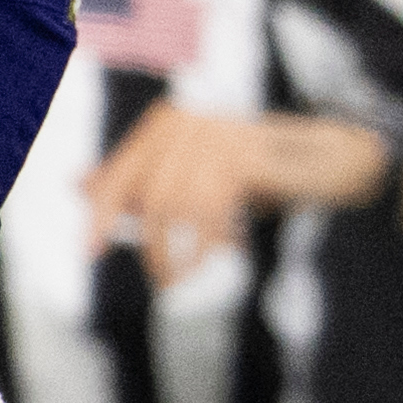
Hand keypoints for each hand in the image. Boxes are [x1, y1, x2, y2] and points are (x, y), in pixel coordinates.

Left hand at [81, 98, 394, 287]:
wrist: (326, 160)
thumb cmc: (254, 173)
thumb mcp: (191, 179)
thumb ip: (140, 181)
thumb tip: (76, 186)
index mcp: (165, 123)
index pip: (120, 173)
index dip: (99, 213)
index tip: (88, 253)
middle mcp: (184, 121)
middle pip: (144, 193)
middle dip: (148, 243)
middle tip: (162, 281)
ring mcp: (213, 135)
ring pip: (173, 207)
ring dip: (178, 251)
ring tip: (187, 277)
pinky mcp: (241, 155)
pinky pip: (208, 212)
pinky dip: (206, 244)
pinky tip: (219, 259)